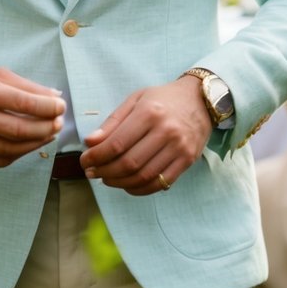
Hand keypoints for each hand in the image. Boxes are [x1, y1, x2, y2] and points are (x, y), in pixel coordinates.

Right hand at [0, 66, 65, 166]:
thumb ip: (27, 86)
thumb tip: (55, 97)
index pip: (22, 102)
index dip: (46, 106)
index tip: (61, 106)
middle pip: (18, 129)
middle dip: (45, 128)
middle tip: (59, 122)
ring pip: (12, 148)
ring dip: (37, 143)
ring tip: (50, 133)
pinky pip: (1, 159)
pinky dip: (21, 153)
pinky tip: (31, 143)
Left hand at [79, 76, 210, 195]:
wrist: (201, 100)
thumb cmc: (164, 98)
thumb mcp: (136, 99)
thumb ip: (113, 121)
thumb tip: (90, 142)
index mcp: (149, 113)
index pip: (117, 143)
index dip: (97, 156)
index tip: (85, 160)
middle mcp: (166, 131)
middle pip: (129, 163)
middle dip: (104, 172)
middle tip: (91, 173)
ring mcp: (179, 148)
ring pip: (143, 176)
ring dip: (119, 183)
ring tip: (106, 179)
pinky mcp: (187, 160)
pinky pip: (160, 183)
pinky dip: (140, 189)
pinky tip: (127, 185)